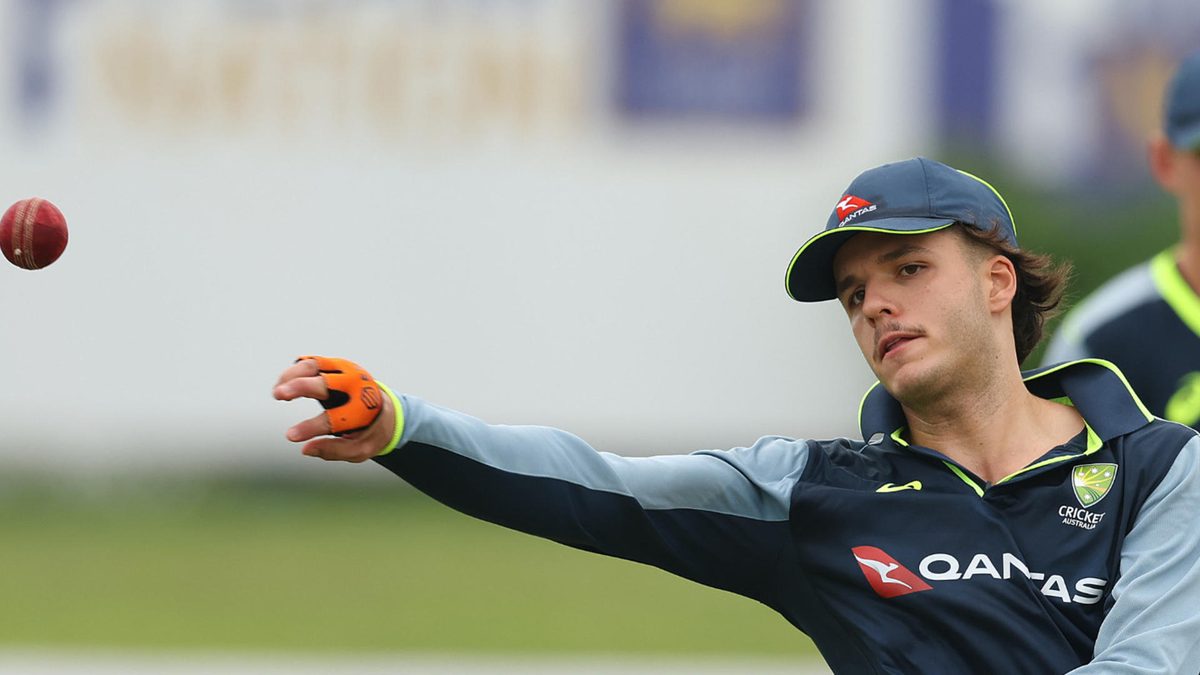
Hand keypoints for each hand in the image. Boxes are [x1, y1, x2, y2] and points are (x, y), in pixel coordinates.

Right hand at [273, 357, 395, 461]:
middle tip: (279, 394)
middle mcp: (355, 385)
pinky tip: (283, 384)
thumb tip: (306, 450)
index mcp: (364, 409)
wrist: (383, 407)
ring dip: (292, 375)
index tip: (291, 436)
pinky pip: (311, 362)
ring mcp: (344, 371)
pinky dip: (294, 371)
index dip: (312, 427)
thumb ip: (334, 451)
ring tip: (277, 392)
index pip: (335, 419)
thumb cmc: (369, 431)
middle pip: (326, 382)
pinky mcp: (333, 365)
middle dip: (301, 386)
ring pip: (315, 365)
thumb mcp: (361, 449)